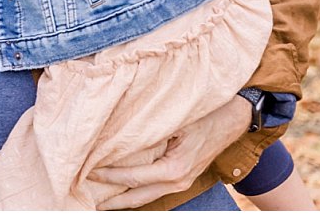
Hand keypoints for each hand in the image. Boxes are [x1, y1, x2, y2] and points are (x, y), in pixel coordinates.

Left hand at [90, 96, 249, 208]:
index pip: (132, 177)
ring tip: (102, 201)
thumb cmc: (201, 117)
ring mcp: (181, 183)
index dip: (108, 176)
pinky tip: (122, 190)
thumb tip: (116, 140)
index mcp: (173, 169)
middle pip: (138, 197)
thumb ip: (147, 134)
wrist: (231, 120)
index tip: (88, 172)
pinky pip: (155, 190)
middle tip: (88, 201)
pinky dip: (137, 192)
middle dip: (113, 201)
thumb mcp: (173, 122)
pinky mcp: (181, 179)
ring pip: (146, 197)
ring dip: (124, 200)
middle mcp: (177, 181)